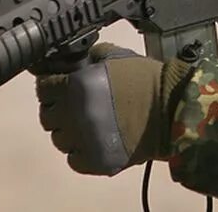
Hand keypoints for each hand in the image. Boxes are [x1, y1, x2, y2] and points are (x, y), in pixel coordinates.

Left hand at [35, 42, 172, 175]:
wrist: (173, 107)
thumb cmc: (147, 80)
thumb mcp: (116, 56)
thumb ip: (88, 58)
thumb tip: (70, 63)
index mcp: (77, 86)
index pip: (44, 89)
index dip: (52, 87)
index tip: (60, 87)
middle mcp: (75, 114)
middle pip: (48, 116)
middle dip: (59, 109)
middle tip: (75, 106)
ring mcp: (84, 140)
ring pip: (59, 139)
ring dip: (69, 131)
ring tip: (88, 124)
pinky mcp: (96, 161)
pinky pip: (74, 160)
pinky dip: (81, 151)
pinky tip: (95, 140)